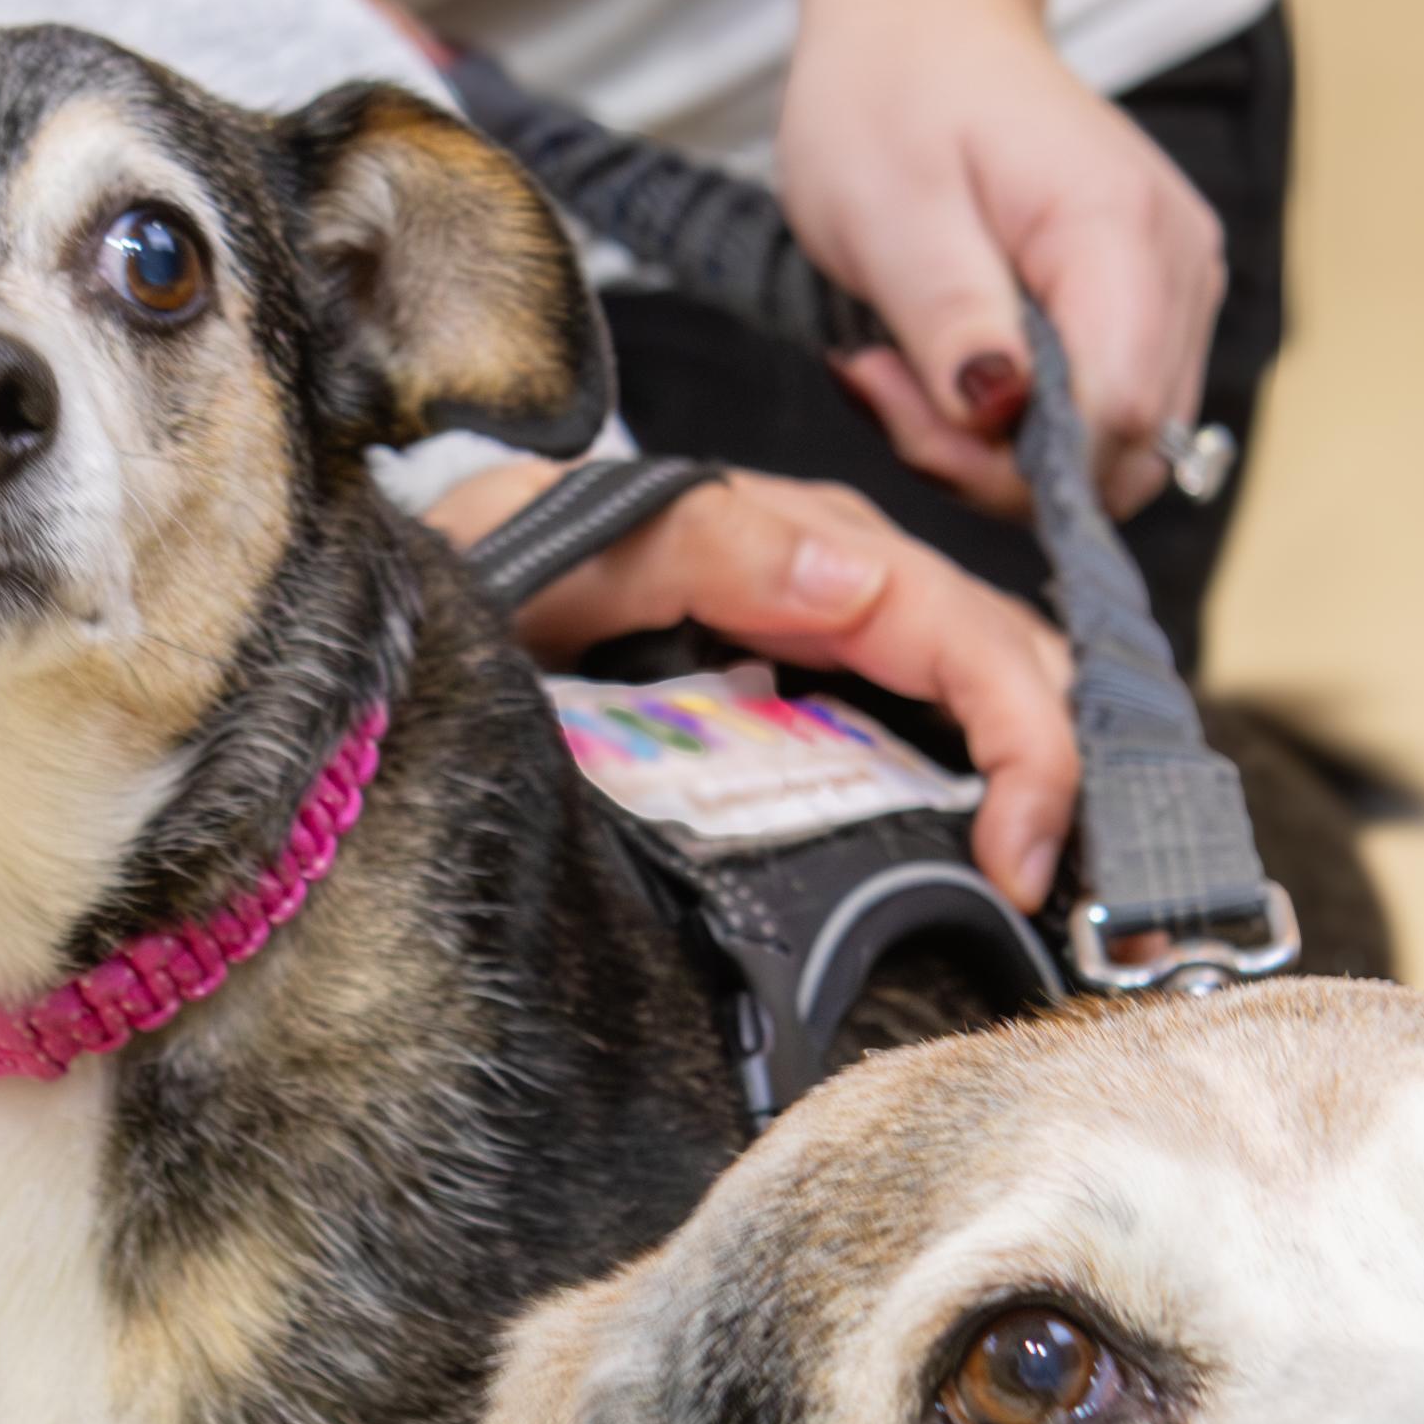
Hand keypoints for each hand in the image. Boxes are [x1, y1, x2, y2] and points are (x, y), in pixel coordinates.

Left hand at [431, 462, 1077, 909]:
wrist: (366, 648)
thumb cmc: (458, 578)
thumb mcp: (547, 540)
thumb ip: (690, 538)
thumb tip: (855, 580)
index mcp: (774, 539)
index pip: (946, 617)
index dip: (1016, 728)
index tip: (1020, 852)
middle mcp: (811, 580)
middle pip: (987, 649)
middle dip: (1052, 756)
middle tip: (1057, 884)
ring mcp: (805, 640)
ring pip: (971, 682)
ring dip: (1029, 765)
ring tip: (1047, 874)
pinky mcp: (783, 701)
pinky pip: (911, 724)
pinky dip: (976, 776)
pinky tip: (991, 847)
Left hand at [774, 0, 1223, 522]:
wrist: (924, 23)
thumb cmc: (891, 98)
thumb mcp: (882, 208)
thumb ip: (947, 315)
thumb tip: (998, 412)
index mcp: (1118, 231)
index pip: (1115, 420)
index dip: (1007, 460)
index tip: (897, 398)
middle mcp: (1180, 264)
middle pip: (1124, 452)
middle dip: (993, 462)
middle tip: (886, 381)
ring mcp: (1179, 286)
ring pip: (1116, 449)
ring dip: (999, 444)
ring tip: (910, 359)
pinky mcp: (1156, 303)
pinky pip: (1105, 413)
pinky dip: (1021, 416)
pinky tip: (953, 356)